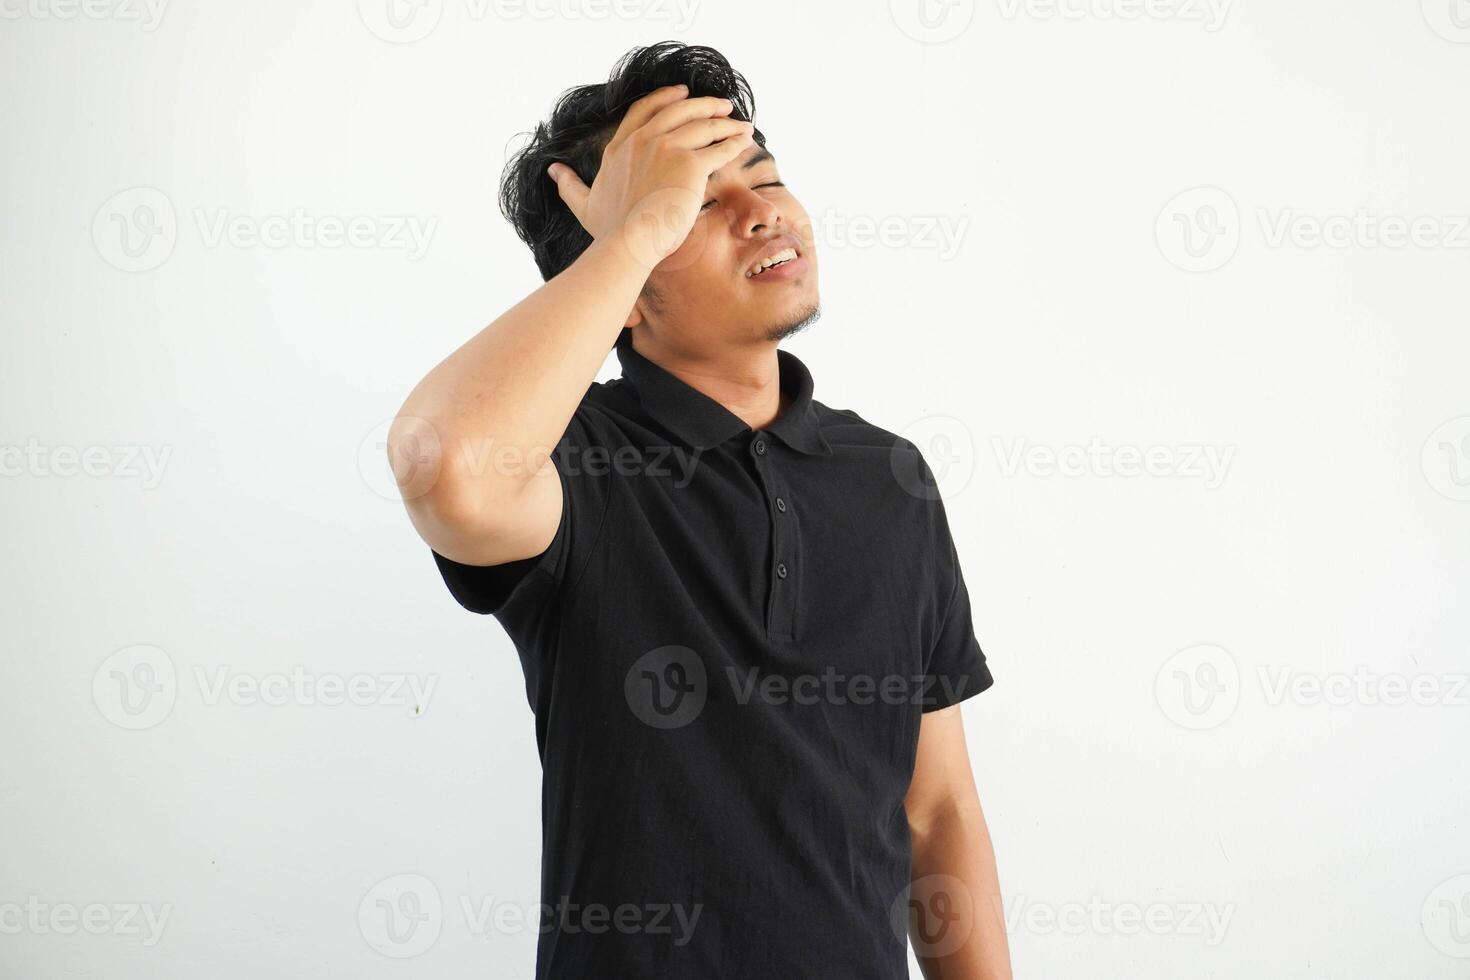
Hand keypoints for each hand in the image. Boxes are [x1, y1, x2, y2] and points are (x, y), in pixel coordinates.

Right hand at [546, 84, 754, 268]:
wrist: (627, 242)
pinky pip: (720, 147)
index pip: (645, 109)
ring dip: (726, 122)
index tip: (682, 93)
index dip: (666, 98)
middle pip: (680, 110)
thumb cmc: (608, 230)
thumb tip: (552, 171)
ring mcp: (668, 149)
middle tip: (723, 105)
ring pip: (704, 125)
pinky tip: (744, 142)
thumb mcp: (582, 202)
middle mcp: (644, 140)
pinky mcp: (690, 164)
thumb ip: (568, 184)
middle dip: (704, 104)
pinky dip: (734, 142)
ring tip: (741, 124)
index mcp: (621, 146)